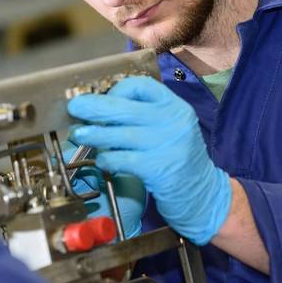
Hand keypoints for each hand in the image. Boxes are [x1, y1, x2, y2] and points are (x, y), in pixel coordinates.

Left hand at [68, 76, 231, 245]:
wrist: (205, 196)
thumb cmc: (179, 161)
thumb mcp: (170, 130)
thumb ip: (143, 117)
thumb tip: (101, 109)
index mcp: (175, 107)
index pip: (141, 86)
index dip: (116, 90)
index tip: (101, 98)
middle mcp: (175, 122)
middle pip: (126, 107)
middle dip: (95, 107)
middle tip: (76, 108)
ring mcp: (169, 145)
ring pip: (122, 134)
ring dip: (96, 134)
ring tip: (79, 134)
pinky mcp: (160, 169)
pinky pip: (124, 159)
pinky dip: (108, 158)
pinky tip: (102, 160)